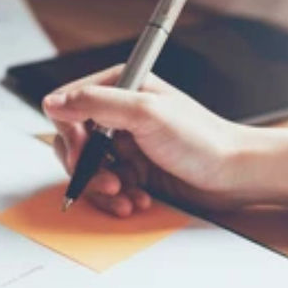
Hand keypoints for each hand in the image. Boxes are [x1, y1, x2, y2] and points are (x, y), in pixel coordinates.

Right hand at [42, 66, 267, 216]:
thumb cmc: (202, 139)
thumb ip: (95, 103)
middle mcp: (119, 114)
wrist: (235, 173)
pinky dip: (117, 197)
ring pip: (88, 169)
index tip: (83, 153)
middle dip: (87, 169)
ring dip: (103, 188)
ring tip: (126, 196)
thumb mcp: (145, 113)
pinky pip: (106, 186)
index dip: (69, 133)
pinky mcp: (134, 169)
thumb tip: (52, 102)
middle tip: (110, 181)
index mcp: (120, 87)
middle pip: (72, 142)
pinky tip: (137, 199)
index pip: (68, 106)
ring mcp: (125, 144)